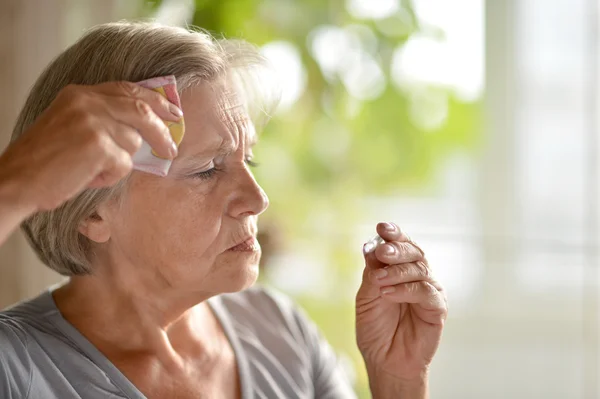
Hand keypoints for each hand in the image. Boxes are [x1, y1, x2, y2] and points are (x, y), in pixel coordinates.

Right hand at [0, 81, 181, 212]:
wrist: (16, 180)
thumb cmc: (44, 162)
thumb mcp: (71, 127)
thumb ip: (102, 120)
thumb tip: (143, 131)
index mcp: (79, 94)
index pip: (127, 89)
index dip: (154, 100)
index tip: (172, 111)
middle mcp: (87, 102)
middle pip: (141, 109)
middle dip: (162, 130)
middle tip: (172, 147)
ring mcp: (93, 121)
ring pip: (133, 142)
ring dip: (120, 161)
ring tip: (93, 169)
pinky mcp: (98, 145)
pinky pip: (124, 164)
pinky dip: (110, 176)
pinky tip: (88, 177)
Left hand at [356, 222, 446, 386]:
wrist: (383, 360)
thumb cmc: (375, 328)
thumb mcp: (366, 296)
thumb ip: (372, 271)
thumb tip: (370, 245)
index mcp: (400, 269)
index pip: (401, 244)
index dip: (394, 233)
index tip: (382, 227)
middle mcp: (417, 276)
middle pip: (413, 252)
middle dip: (397, 248)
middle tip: (382, 250)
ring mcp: (429, 291)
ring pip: (419, 269)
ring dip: (397, 271)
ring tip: (378, 279)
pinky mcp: (437, 308)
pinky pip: (425, 292)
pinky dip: (405, 290)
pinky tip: (387, 293)